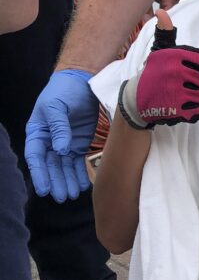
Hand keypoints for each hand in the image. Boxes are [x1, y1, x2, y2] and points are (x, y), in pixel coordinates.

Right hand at [25, 68, 98, 201]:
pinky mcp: (78, 145)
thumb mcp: (57, 106)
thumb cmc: (63, 91)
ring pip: (64, 167)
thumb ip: (58, 127)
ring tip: (72, 195)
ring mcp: (64, 144)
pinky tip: (83, 186)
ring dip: (68, 181)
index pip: (35, 156)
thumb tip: (60, 149)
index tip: (44, 189)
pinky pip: (78, 163)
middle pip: (51, 166)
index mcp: (37, 132)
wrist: (82, 83)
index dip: (39, 173)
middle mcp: (49, 141)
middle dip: (56, 182)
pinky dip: (80, 174)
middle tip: (62, 197)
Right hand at [118, 10, 198, 129]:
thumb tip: (162, 12)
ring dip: (192, 97)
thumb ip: (166, 34)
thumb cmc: (152, 73)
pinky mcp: (176, 109)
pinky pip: (198, 110)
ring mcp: (176, 92)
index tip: (191, 68)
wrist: (135, 100)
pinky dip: (195, 111)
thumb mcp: (159, 51)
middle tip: (179, 83)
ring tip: (177, 94)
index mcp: (175, 56)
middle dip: (194, 82)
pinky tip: (185, 107)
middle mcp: (176, 72)